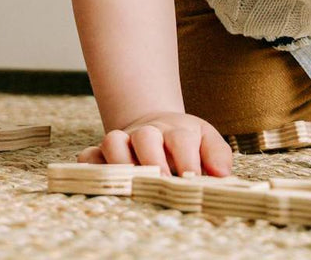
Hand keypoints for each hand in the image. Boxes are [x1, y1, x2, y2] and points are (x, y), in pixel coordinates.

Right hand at [77, 111, 232, 176]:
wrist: (157, 126)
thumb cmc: (187, 141)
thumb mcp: (207, 141)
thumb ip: (217, 155)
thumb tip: (222, 175)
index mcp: (176, 130)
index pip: (182, 139)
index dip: (187, 159)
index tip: (192, 179)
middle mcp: (147, 133)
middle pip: (145, 137)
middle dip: (153, 161)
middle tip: (162, 182)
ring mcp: (123, 140)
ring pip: (113, 142)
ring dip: (121, 162)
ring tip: (132, 184)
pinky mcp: (102, 152)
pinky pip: (88, 156)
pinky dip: (90, 167)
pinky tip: (98, 181)